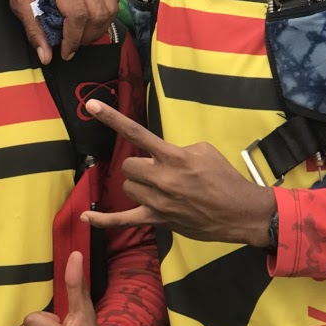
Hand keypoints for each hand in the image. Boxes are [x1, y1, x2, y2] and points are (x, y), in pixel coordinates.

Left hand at [0, 0, 118, 62]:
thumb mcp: (20, 2)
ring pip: (109, 8)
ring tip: (79, 34)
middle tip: (71, 44)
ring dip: (97, 28)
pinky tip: (87, 20)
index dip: (73, 39)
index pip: (78, 15)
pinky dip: (102, 14)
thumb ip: (34, 30)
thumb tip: (47, 57)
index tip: (65, 53)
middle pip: (98, 14)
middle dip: (86, 36)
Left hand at [80, 100, 276, 244]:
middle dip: (138, 166)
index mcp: (173, 156)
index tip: (92, 105)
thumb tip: (160, 157)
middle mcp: (162, 178)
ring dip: (138, 186)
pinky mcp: (157, 220)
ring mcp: (157, 201)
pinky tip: (86, 216)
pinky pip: (123, 220)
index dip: (112, 118)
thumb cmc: (224, 179)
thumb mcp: (204, 151)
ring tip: (160, 190)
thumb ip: (176, 150)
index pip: (136, 132)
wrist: (239, 212)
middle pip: (128, 166)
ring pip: (128, 188)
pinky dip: (103, 220)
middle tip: (157, 171)